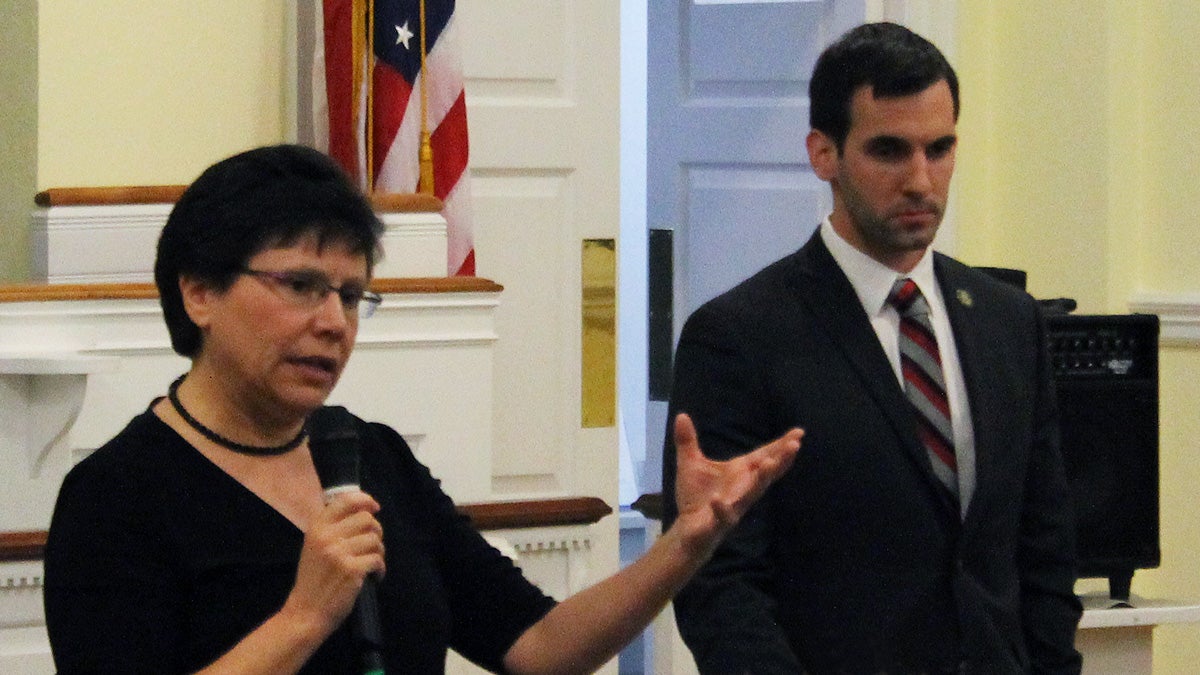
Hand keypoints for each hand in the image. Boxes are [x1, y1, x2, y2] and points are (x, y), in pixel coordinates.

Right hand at [282, 490, 384, 635]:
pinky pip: (377, 559)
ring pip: (374, 539)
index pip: (346, 500)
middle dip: (376, 530)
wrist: (306, 612)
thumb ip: (333, 528)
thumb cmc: (313, 579)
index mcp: (317, 527)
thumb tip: (364, 512)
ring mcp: (340, 553)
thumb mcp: (314, 546)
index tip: (374, 508)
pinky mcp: (352, 569)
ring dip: (379, 551)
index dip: (365, 500)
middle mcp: (327, 536)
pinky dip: (380, 569)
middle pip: (366, 519)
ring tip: (372, 563)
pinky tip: (375, 576)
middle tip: (372, 546)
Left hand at [671, 413, 801, 556]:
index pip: (764, 456)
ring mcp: (733, 507)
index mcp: (739, 473)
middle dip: (780, 460)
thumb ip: (687, 441)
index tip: (799, 432)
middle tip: (795, 445)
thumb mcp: (689, 464)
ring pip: (751, 494)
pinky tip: (718, 500)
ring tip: (770, 463)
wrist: (686, 531)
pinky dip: (721, 509)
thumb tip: (681, 415)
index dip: (780, 445)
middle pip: (765, 474)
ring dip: (761, 479)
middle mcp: (742, 489)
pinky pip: (722, 516)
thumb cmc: (695, 497)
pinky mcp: (717, 523)